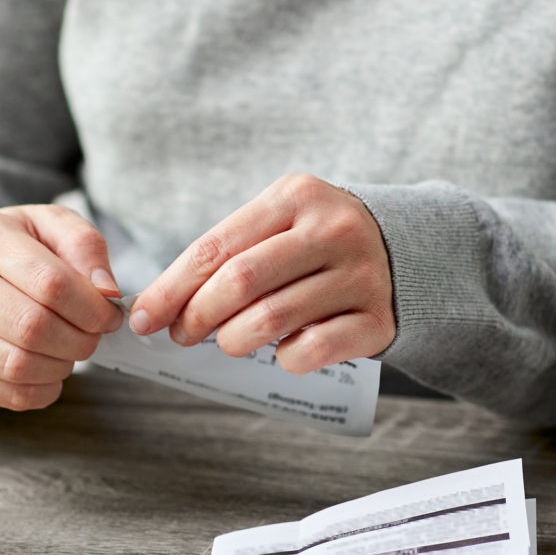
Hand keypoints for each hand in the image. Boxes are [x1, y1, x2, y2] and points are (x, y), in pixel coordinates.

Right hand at [0, 205, 122, 409]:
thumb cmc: (15, 248)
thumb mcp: (51, 226)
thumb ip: (85, 247)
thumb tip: (105, 291)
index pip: (49, 282)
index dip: (92, 307)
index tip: (110, 315)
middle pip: (31, 327)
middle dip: (79, 340)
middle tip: (92, 336)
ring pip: (16, 365)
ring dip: (60, 367)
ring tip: (69, 352)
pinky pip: (4, 394)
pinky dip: (40, 391)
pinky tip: (50, 373)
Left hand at [129, 174, 394, 373]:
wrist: (411, 252)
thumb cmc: (318, 244)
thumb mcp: (280, 225)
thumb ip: (230, 254)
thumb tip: (161, 305)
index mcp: (295, 196)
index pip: (216, 247)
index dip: (172, 288)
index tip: (145, 318)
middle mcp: (332, 230)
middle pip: (241, 281)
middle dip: (197, 316)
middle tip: (181, 335)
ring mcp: (360, 274)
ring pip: (273, 319)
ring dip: (234, 340)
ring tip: (228, 343)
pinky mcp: (378, 320)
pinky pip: (312, 350)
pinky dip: (284, 358)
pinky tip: (282, 351)